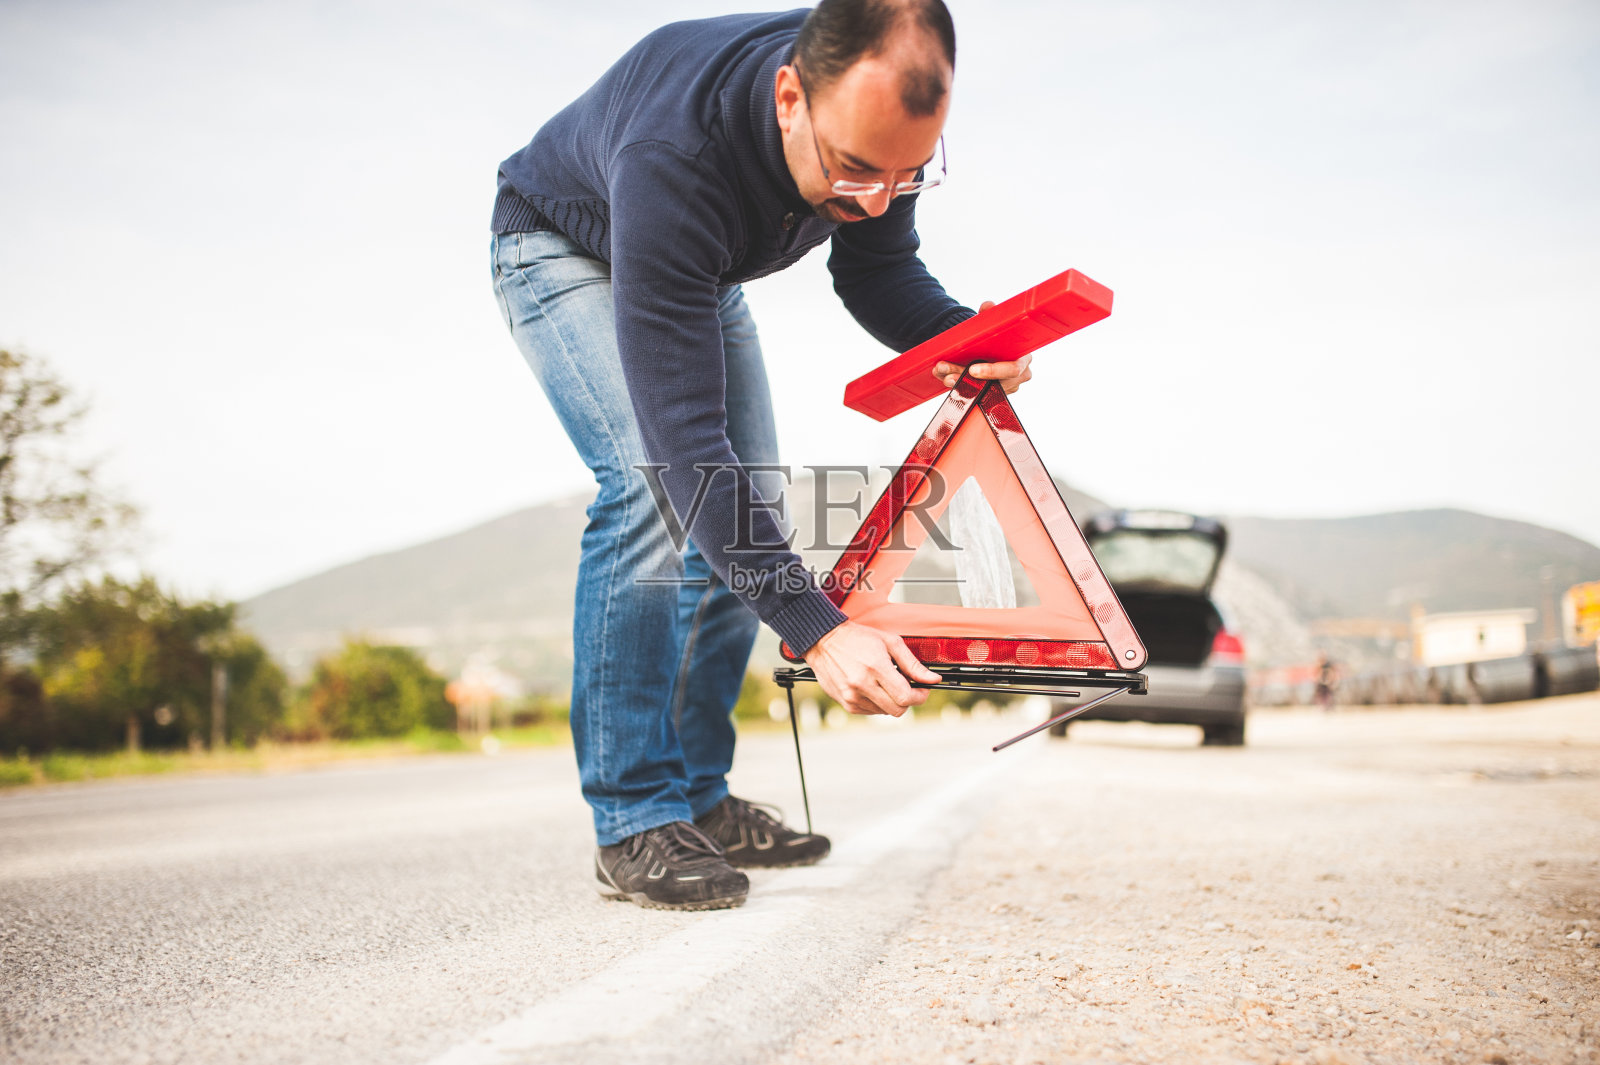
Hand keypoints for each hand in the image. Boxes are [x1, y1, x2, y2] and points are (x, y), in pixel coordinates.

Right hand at [802, 621, 941, 716]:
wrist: (824, 641)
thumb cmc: (857, 638)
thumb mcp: (890, 643)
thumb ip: (912, 664)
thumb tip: (932, 679)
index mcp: (875, 667)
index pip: (905, 697)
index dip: (919, 696)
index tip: (922, 689)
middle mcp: (862, 685)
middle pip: (897, 710)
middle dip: (908, 700)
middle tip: (908, 688)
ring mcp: (852, 696)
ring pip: (885, 712)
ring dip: (891, 701)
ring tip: (885, 683)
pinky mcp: (845, 703)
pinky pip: (871, 712)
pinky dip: (877, 703)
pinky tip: (873, 687)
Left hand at [931, 300, 1034, 393]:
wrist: (991, 349)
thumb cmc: (996, 337)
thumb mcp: (993, 325)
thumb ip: (990, 316)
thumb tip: (987, 306)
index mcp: (1023, 358)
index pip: (1012, 369)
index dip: (993, 371)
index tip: (972, 369)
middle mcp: (1018, 376)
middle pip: (991, 383)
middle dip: (966, 379)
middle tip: (947, 375)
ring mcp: (1006, 388)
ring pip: (980, 390)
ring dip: (958, 383)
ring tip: (942, 374)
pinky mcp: (993, 395)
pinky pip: (975, 393)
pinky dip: (957, 386)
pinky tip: (944, 378)